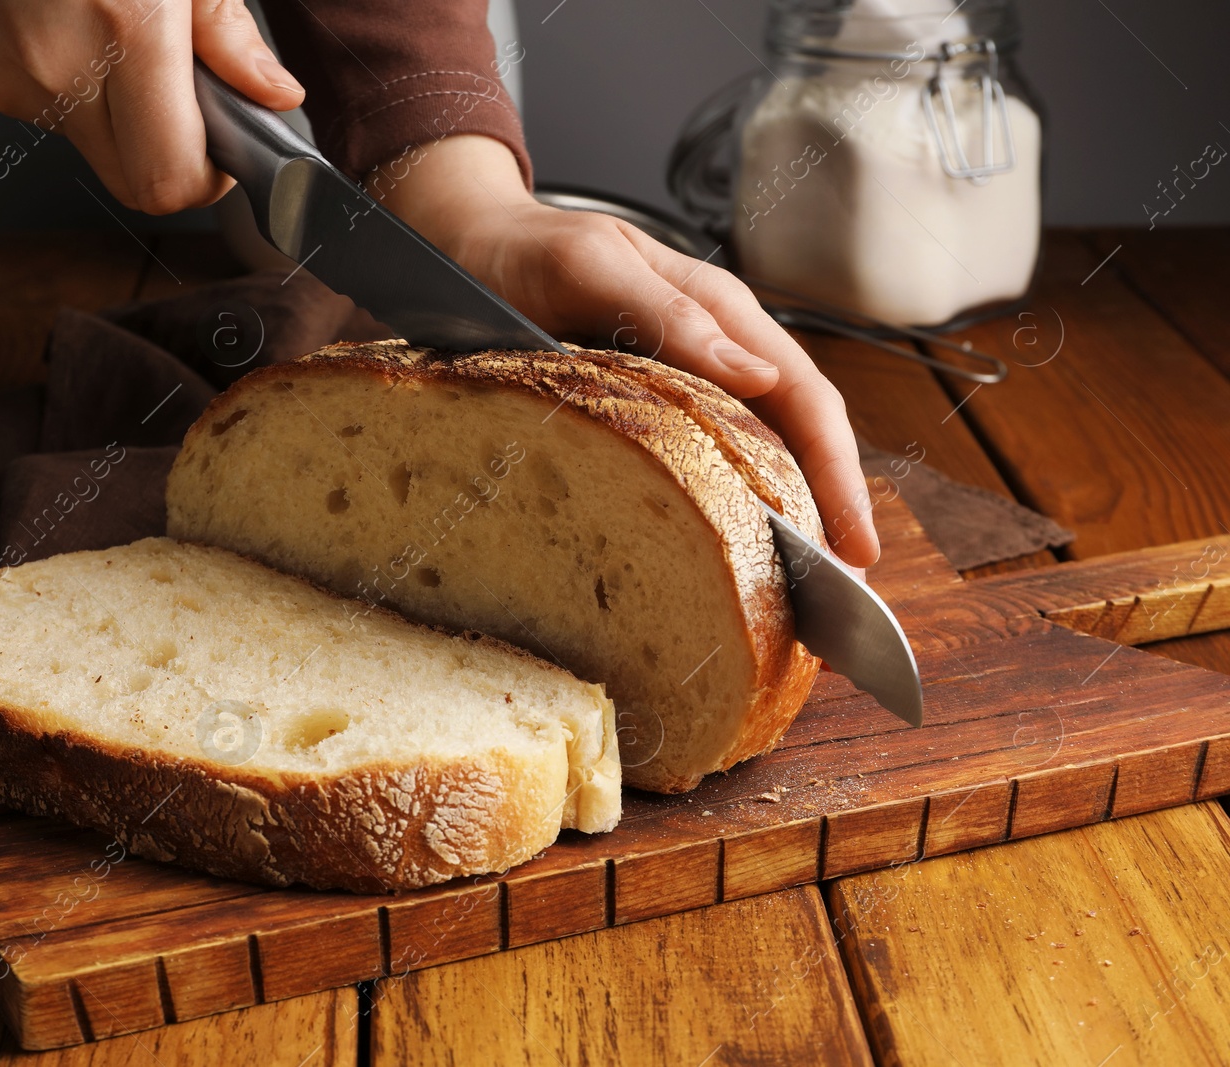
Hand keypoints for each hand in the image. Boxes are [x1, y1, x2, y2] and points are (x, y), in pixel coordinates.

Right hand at [0, 0, 302, 212]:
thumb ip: (226, 30)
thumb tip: (273, 95)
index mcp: (122, 29)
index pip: (167, 181)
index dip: (204, 177)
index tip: (219, 148)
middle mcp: (52, 65)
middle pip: (126, 175)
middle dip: (161, 144)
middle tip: (171, 85)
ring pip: (77, 135)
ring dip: (103, 98)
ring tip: (97, 16)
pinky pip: (24, 98)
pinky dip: (50, 69)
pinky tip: (47, 10)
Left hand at [378, 135, 878, 567]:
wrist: (463, 250)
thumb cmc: (524, 251)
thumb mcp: (590, 267)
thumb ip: (668, 314)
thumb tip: (758, 375)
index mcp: (720, 313)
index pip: (803, 399)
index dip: (837, 474)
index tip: (857, 547)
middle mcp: (715, 354)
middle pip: (795, 440)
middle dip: (827, 518)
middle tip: (840, 604)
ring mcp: (682, 389)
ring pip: (754, 463)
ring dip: (782, 528)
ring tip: (797, 604)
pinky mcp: (645, 419)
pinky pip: (700, 471)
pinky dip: (723, 520)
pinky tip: (725, 566)